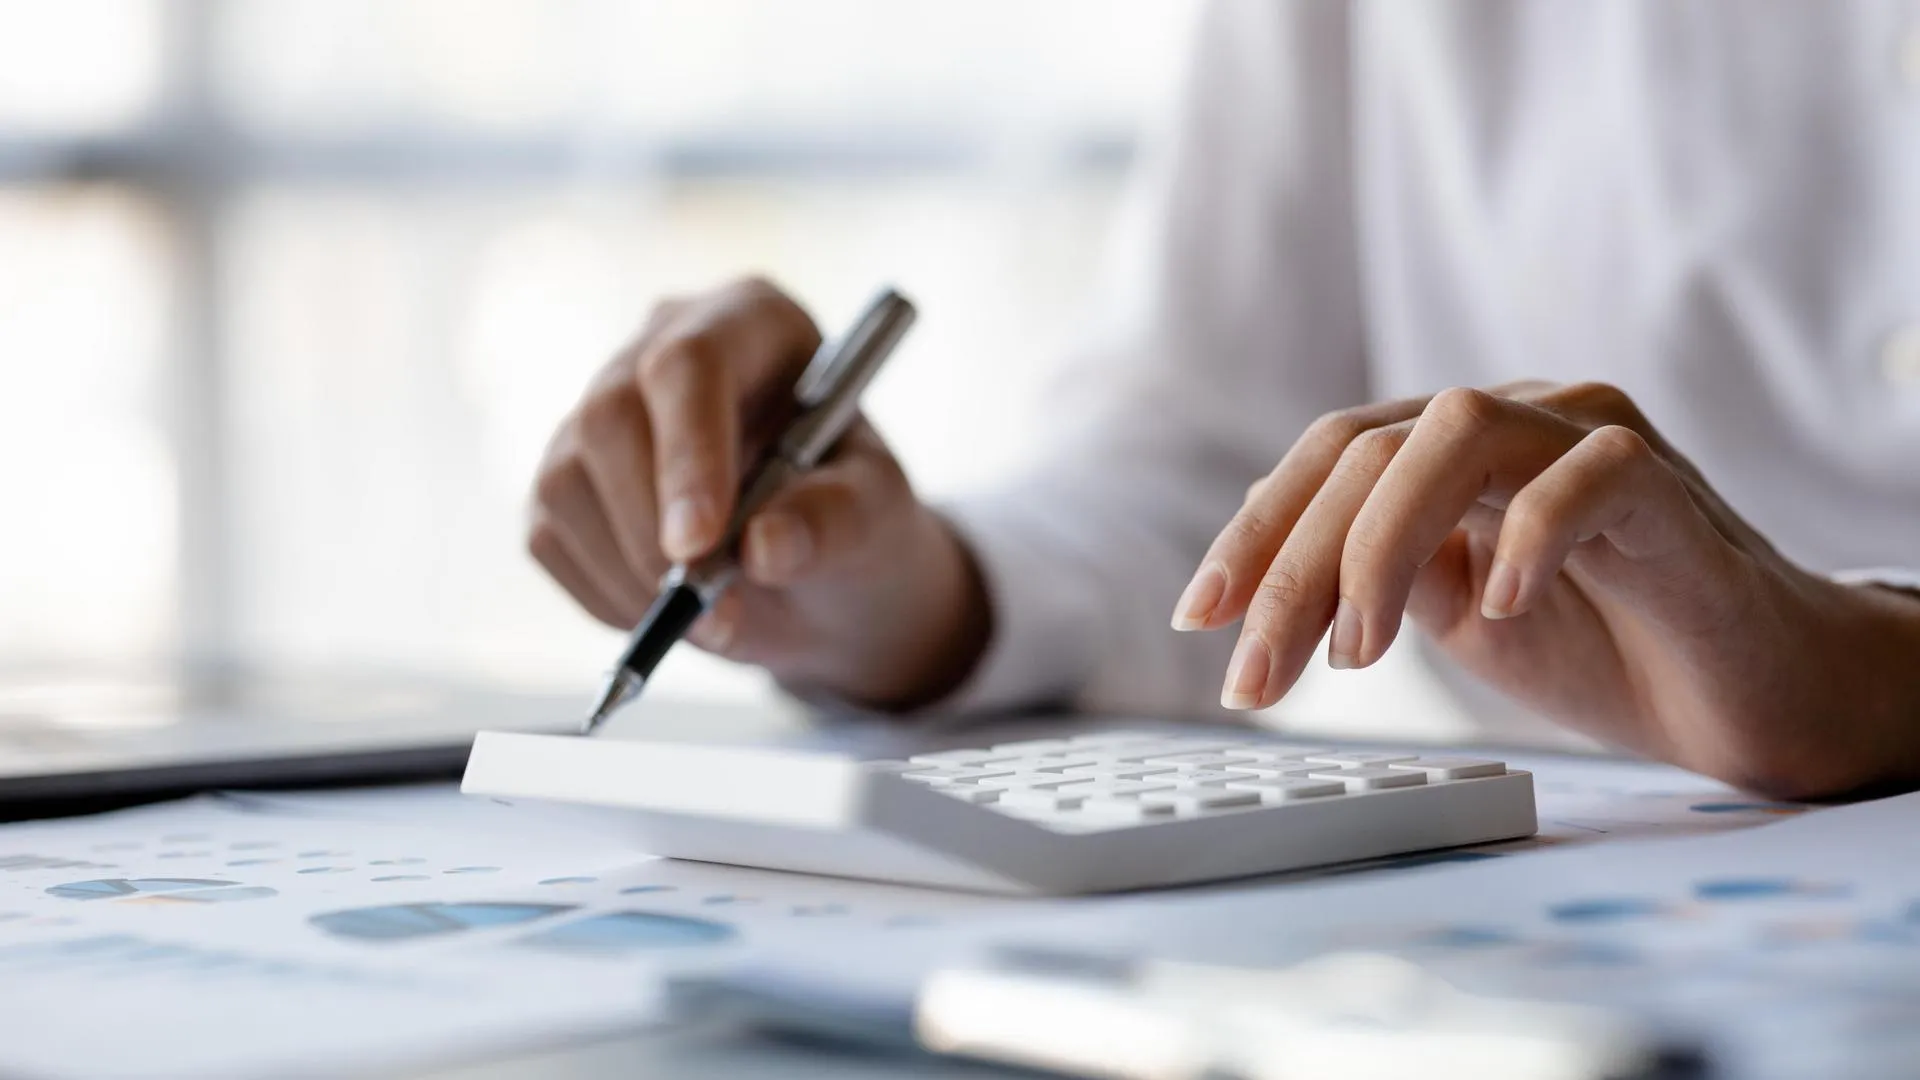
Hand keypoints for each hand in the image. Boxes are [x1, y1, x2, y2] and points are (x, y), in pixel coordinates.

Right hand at [529, 276, 988, 708]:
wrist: (817, 570)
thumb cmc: (853, 516)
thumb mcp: (878, 515)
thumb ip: (835, 521)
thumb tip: (765, 547)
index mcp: (752, 321)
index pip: (692, 364)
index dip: (688, 453)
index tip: (698, 545)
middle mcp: (662, 345)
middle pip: (610, 416)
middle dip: (650, 529)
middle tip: (702, 608)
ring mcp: (600, 406)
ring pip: (567, 483)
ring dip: (629, 574)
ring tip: (710, 617)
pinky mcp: (566, 475)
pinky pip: (551, 538)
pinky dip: (607, 594)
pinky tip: (670, 607)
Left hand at [1173, 381, 1919, 797]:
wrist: (1745, 694)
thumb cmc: (1601, 645)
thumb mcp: (1455, 614)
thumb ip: (1381, 572)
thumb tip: (1276, 564)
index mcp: (1454, 450)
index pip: (1330, 457)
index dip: (1255, 531)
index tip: (1199, 618)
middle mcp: (1515, 421)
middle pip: (1368, 449)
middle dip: (1292, 565)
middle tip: (1258, 676)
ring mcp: (1592, 440)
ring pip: (1456, 432)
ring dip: (1380, 544)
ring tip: (1361, 651)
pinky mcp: (1668, 490)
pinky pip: (1593, 473)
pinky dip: (1532, 533)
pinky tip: (1503, 608)